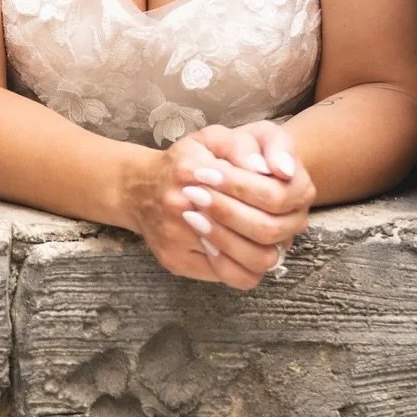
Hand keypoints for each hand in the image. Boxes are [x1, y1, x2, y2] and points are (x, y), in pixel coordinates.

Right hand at [121, 128, 310, 290]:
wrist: (137, 189)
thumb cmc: (183, 162)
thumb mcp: (211, 139)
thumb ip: (242, 147)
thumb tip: (270, 169)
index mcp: (192, 169)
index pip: (258, 191)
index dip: (277, 196)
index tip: (279, 194)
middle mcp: (179, 205)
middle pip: (260, 229)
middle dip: (277, 224)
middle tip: (280, 218)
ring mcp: (176, 238)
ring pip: (249, 259)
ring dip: (266, 248)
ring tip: (264, 236)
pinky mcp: (177, 261)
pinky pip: (229, 277)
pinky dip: (245, 265)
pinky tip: (244, 250)